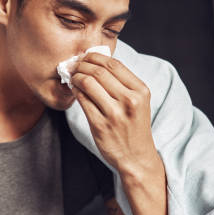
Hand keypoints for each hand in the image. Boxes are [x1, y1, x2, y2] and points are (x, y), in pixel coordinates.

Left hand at [71, 53, 157, 178]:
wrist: (136, 157)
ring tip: (73, 77)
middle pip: (99, 71)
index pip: (114, 64)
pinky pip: (83, 101)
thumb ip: (123, 83)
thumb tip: (97, 63)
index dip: (95, 57)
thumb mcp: (138, 102)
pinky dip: (75, 91)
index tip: (85, 57)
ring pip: (89, 83)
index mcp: (141, 91)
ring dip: (76, 77)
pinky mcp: (100, 125)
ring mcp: (114, 114)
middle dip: (82, 65)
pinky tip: (74, 90)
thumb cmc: (134, 127)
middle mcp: (129, 100)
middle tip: (74, 65)